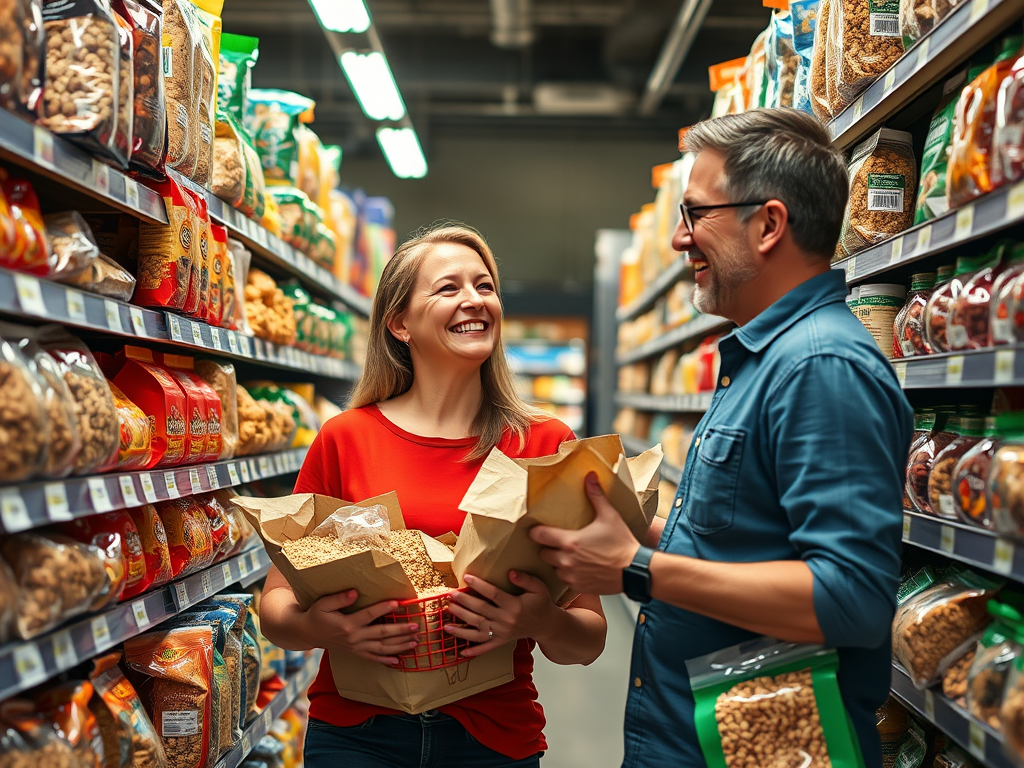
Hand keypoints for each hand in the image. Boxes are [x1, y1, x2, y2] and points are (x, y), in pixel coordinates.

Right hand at [301, 590, 419, 665]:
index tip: (398, 603)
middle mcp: (354, 638)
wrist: (307, 633)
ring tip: (415, 641)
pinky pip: (373, 658)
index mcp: (347, 624)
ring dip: (399, 645)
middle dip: (400, 630)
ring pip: (381, 648)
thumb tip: (355, 592)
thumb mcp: (323, 604)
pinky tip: (399, 660)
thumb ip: (339, 598)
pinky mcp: (356, 653)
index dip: (383, 608)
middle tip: (416, 626)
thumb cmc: (316, 615)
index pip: (369, 615)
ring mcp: (356, 647)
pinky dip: (386, 660)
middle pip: (381, 634)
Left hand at [443, 572, 556, 657]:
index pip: (493, 594)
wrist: (547, 625)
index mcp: (515, 605)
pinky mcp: (502, 641)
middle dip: (464, 603)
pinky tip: (461, 652)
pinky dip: (474, 651)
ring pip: (479, 629)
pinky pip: (486, 647)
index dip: (479, 585)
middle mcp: (507, 620)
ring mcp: (503, 633)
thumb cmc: (541, 604)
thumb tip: (510, 572)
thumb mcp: (538, 588)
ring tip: (447, 618)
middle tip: (451, 595)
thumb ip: (525, 579)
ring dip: (462, 625)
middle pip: (481, 611)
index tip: (466, 577)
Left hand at [530, 472, 641, 594]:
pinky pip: (565, 580)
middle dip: (548, 547)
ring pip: (553, 568)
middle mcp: (567, 560)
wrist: (635, 570)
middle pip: (543, 553)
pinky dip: (569, 574)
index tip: (537, 529)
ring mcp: (571, 576)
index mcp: (570, 542)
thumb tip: (590, 476)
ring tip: (571, 556)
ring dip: (558, 562)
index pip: (539, 536)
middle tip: (559, 542)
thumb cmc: (622, 543)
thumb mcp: (609, 516)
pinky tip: (580, 567)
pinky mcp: (578, 587)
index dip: (536, 532)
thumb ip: (596, 496)